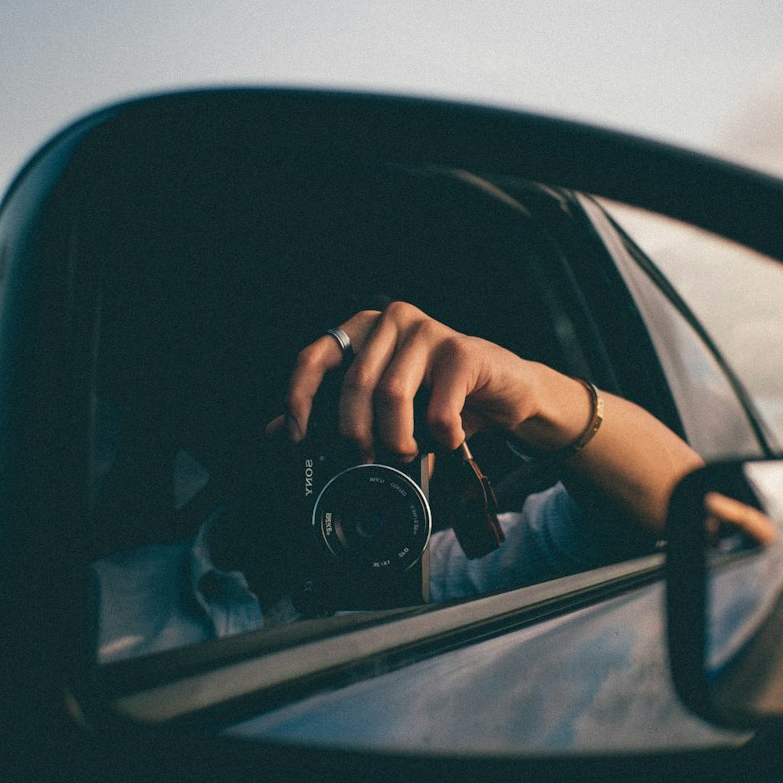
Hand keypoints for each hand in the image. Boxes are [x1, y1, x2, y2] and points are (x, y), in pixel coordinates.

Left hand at [268, 301, 558, 461]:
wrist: (506, 393)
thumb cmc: (441, 398)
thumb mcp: (385, 405)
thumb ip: (335, 411)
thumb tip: (276, 431)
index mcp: (364, 329)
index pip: (315, 357)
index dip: (298, 399)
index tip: (296, 438)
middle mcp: (392, 320)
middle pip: (354, 384)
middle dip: (354, 435)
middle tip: (363, 463)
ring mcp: (429, 331)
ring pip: (392, 396)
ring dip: (397, 440)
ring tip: (407, 455)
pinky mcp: (462, 352)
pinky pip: (438, 409)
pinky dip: (441, 438)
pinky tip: (449, 441)